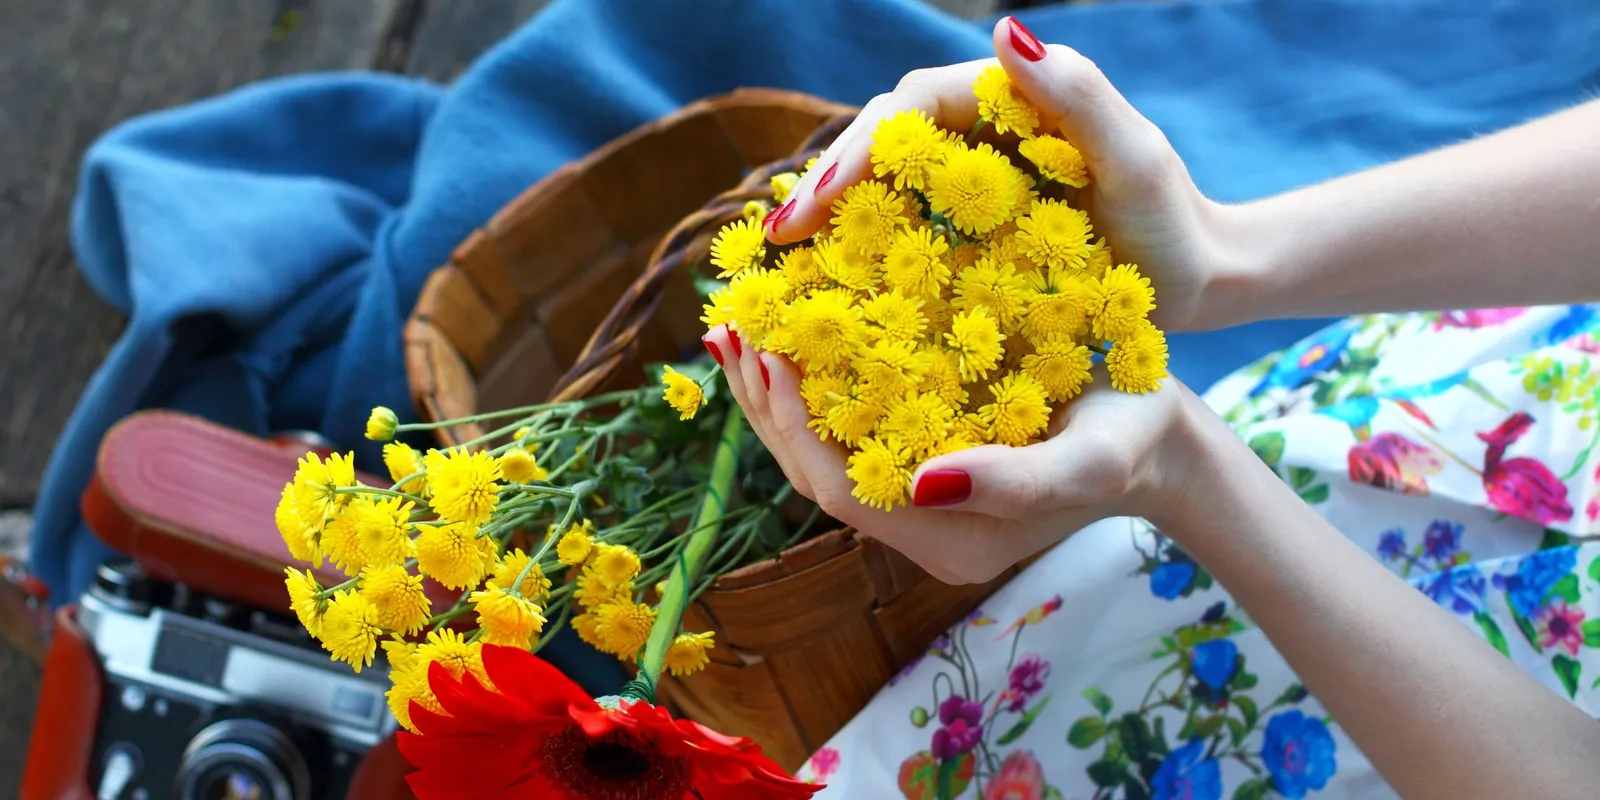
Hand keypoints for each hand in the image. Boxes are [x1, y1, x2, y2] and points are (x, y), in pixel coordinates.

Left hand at [703, 325, 1204, 584]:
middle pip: (814, 474)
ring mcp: (919, 500)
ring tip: (738, 327)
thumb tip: (924, 482)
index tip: (769, 347)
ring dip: (776, 394)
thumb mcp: (1089, 459)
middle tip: (730, 328)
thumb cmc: (1135, 441)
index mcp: (951, 540)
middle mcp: (922, 529)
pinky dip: (812, 384)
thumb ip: (1012, 482)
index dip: (795, 423)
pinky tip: (790, 335)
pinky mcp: (922, 464)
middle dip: (766, 404)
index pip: (841, 491)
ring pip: (822, 453)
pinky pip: (848, 431)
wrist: (1162, 441)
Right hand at [768, 16, 1233, 331]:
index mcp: (1011, 96)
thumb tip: (1002, 31)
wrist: (1200, 280)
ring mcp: (975, 180)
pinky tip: (832, 286)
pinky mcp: (974, 227)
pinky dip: (867, 251)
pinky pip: (909, 228)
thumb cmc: (1172, 221)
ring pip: (887, 185)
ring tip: (784, 261)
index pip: (915, 107)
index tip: (821, 201)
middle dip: (828, 184)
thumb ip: (1075, 94)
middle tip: (778, 239)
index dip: (861, 148)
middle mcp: (984, 130)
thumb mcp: (1131, 156)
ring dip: (835, 218)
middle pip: (885, 142)